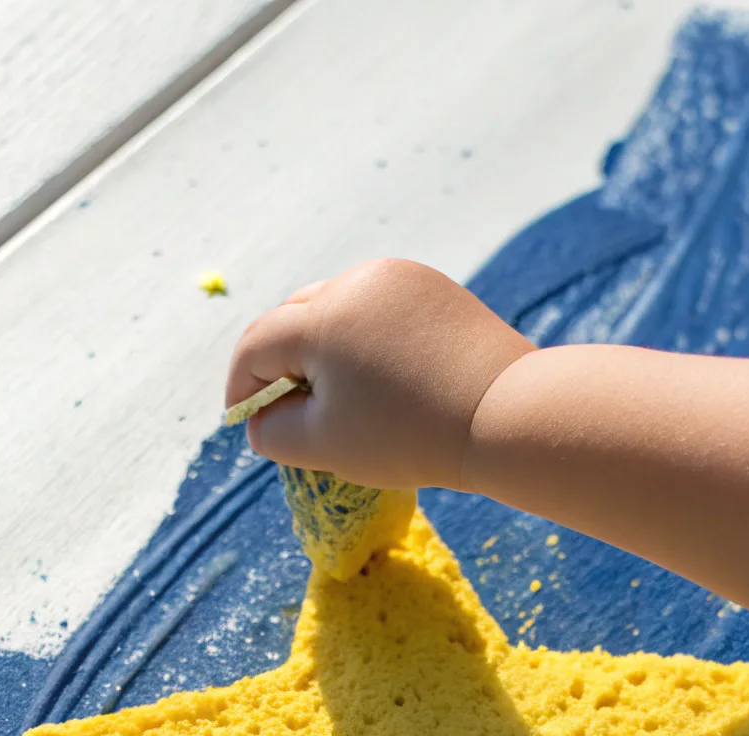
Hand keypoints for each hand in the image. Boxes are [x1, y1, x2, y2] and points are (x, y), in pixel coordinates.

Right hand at [225, 258, 533, 489]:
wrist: (507, 415)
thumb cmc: (411, 438)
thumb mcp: (328, 446)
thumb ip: (275, 433)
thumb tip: (259, 419)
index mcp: (320, 316)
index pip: (257, 346)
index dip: (242, 388)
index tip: (244, 422)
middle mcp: (354, 282)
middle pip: (295, 318)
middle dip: (281, 364)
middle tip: (287, 409)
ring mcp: (398, 277)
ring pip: (337, 308)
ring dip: (324, 348)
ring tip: (337, 395)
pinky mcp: (433, 287)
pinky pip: (379, 309)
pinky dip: (366, 339)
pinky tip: (382, 377)